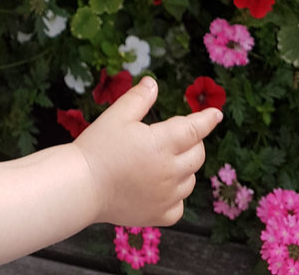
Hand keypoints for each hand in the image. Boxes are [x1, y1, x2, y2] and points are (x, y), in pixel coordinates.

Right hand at [74, 76, 221, 226]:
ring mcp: (167, 197)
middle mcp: (170, 172)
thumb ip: (138, 98)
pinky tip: (162, 187)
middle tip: (178, 135)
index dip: (207, 120)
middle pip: (197, 155)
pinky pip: (179, 205)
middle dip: (194, 141)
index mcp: (162, 144)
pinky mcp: (159, 215)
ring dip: (185, 167)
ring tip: (164, 160)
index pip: (194, 129)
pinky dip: (176, 195)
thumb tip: (153, 83)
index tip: (216, 114)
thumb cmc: (97, 147)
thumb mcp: (116, 115)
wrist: (81, 186)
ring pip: (190, 180)